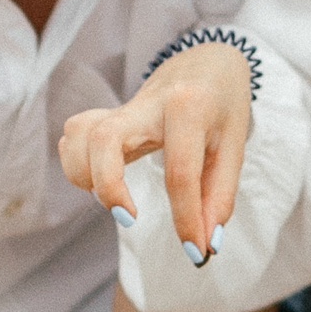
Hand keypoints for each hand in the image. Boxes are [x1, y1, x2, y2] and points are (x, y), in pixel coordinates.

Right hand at [58, 43, 252, 263]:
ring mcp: (123, 107)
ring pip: (79, 134)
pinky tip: (100, 177)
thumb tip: (207, 242)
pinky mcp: (109, 114)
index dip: (186, 219)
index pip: (180, 172)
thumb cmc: (224, 104)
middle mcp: (149, 104)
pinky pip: (75, 133)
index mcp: (189, 107)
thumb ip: (220, 195)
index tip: (195, 250)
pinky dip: (76, 161)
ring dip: (83, 174)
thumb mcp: (235, 146)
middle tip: (129, 218)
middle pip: (105, 140)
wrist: (207, 60)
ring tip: (114, 199)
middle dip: (108, 186)